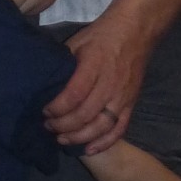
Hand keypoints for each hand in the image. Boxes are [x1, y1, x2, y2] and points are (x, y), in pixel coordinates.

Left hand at [44, 12, 153, 153]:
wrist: (136, 31)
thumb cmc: (102, 35)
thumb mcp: (78, 42)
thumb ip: (64, 65)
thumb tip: (45, 84)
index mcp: (95, 65)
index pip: (73, 95)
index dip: (56, 107)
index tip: (44, 110)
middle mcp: (110, 84)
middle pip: (85, 114)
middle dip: (63, 125)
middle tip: (48, 126)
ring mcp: (123, 96)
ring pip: (101, 126)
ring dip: (80, 137)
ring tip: (62, 139)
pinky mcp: (132, 103)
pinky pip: (119, 128)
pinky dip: (104, 142)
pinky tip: (88, 149)